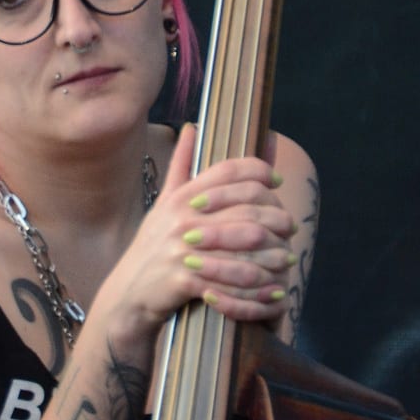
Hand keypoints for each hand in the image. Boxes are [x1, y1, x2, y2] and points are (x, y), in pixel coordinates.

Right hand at [95, 125, 296, 339]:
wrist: (128, 292)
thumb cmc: (152, 246)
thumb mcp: (164, 203)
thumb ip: (182, 165)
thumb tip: (192, 127)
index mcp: (181, 196)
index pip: (228, 171)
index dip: (258, 170)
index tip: (276, 180)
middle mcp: (183, 217)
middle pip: (246, 207)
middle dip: (276, 218)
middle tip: (291, 227)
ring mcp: (183, 248)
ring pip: (245, 243)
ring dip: (273, 254)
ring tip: (287, 259)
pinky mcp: (185, 279)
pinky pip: (230, 281)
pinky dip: (256, 290)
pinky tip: (272, 292)